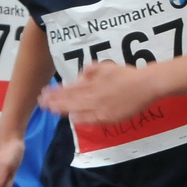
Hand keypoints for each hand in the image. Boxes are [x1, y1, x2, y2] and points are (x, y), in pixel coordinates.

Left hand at [40, 62, 161, 126]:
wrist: (145, 85)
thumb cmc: (127, 75)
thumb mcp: (107, 67)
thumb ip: (92, 71)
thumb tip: (80, 76)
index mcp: (93, 83)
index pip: (70, 89)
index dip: (56, 92)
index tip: (44, 93)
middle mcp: (94, 95)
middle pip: (70, 99)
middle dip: (54, 101)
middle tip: (41, 103)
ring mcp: (100, 107)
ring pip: (78, 108)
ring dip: (63, 109)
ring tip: (50, 110)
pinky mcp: (109, 116)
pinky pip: (93, 118)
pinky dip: (82, 118)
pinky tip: (73, 119)